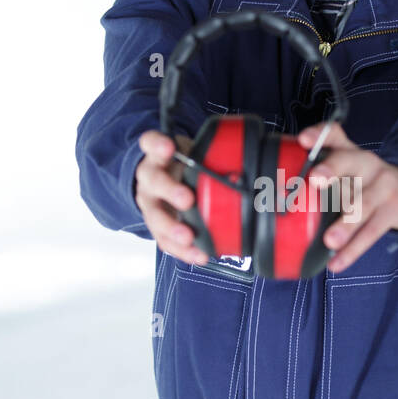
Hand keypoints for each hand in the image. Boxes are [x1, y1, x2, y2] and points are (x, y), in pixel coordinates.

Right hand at [135, 130, 208, 264]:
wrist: (159, 184)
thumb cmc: (180, 167)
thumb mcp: (189, 153)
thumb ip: (210, 155)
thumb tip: (247, 166)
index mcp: (157, 156)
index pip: (151, 143)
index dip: (158, 145)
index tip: (169, 147)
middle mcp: (150, 178)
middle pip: (154, 182)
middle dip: (171, 191)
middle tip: (187, 200)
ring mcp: (150, 203)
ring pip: (154, 216)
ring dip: (172, 228)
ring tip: (188, 237)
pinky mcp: (154, 226)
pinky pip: (164, 241)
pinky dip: (181, 250)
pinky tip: (197, 255)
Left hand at [298, 122, 397, 273]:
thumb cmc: (363, 182)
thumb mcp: (347, 169)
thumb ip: (318, 173)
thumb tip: (273, 194)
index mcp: (349, 151)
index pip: (334, 135)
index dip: (319, 135)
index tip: (304, 140)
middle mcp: (367, 163)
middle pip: (350, 162)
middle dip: (332, 170)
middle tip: (314, 180)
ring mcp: (383, 186)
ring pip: (363, 204)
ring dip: (346, 223)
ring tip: (329, 240)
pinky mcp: (392, 211)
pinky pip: (372, 232)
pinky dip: (353, 250)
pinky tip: (336, 262)